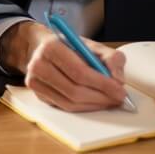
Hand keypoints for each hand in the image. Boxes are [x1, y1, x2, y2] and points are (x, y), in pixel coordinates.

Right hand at [0, 21, 127, 111]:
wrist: (43, 48)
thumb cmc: (70, 47)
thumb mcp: (93, 45)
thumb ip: (111, 58)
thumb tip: (118, 79)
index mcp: (51, 47)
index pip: (79, 71)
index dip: (102, 84)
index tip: (120, 90)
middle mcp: (38, 65)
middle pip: (74, 90)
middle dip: (101, 97)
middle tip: (118, 98)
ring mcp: (34, 82)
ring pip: (69, 103)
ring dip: (93, 105)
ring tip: (109, 101)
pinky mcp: (38, 95)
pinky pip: (64, 107)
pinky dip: (83, 108)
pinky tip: (94, 102)